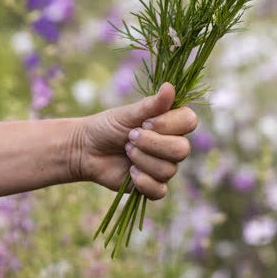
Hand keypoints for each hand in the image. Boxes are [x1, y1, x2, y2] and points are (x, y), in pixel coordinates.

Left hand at [73, 82, 197, 198]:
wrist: (86, 149)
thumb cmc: (109, 126)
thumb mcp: (128, 113)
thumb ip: (152, 104)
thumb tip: (170, 86)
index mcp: (171, 122)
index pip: (190, 121)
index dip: (169, 124)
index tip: (145, 122)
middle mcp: (172, 144)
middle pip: (182, 149)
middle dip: (152, 144)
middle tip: (130, 137)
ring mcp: (164, 166)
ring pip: (168, 170)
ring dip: (142, 159)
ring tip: (126, 150)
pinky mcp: (153, 186)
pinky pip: (159, 190)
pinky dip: (143, 182)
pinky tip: (129, 172)